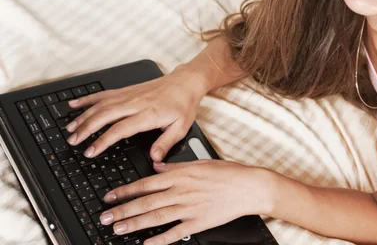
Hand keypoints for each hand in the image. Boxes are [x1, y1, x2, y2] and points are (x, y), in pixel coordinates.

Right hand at [64, 65, 207, 160]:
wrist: (185, 83)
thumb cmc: (183, 105)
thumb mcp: (181, 127)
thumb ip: (166, 143)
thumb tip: (154, 158)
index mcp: (149, 114)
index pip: (120, 129)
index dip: (103, 140)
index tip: (91, 151)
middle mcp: (136, 103)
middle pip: (105, 115)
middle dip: (86, 128)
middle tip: (73, 141)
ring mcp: (129, 95)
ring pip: (101, 104)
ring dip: (83, 116)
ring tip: (70, 129)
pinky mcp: (126, 90)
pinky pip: (104, 94)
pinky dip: (87, 99)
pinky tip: (74, 104)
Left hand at [98, 160, 272, 244]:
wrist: (249, 186)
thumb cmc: (227, 173)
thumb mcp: (199, 161)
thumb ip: (175, 166)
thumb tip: (156, 166)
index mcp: (181, 175)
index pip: (146, 183)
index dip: (125, 191)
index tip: (109, 196)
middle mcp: (182, 191)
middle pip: (146, 202)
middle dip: (123, 210)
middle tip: (104, 217)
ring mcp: (189, 208)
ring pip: (156, 216)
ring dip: (135, 224)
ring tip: (118, 229)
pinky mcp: (198, 222)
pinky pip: (175, 232)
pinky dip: (160, 239)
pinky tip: (146, 244)